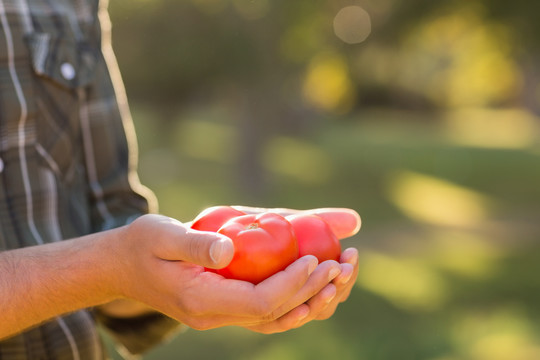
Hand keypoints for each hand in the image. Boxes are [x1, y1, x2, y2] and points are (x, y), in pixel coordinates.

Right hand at [112, 207, 359, 332]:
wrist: (121, 266)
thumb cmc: (140, 245)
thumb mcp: (161, 235)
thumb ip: (194, 243)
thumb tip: (229, 247)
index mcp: (201, 300)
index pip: (259, 303)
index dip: (293, 285)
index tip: (318, 259)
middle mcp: (215, 316)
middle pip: (277, 315)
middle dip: (315, 290)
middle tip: (345, 262)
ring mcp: (222, 315)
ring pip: (278, 319)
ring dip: (314, 298)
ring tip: (343, 272)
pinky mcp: (227, 306)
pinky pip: (270, 311)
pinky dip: (298, 299)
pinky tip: (318, 281)